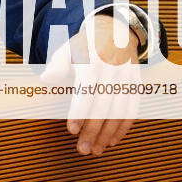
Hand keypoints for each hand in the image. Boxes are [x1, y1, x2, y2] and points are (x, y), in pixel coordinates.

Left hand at [45, 14, 141, 155]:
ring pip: (120, 112)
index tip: (71, 130)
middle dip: (93, 131)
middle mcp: (112, 71)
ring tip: (96, 151)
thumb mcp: (67, 50)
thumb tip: (45, 79)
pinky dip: (124, 128)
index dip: (79, 112)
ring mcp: (127, 78)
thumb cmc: (83, 47)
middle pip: (103, 106)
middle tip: (83, 150)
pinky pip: (133, 110)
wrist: (114, 31)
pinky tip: (113, 141)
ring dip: (108, 135)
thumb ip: (56, 66)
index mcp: (92, 62)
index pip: (86, 91)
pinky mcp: (136, 85)